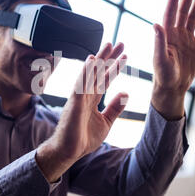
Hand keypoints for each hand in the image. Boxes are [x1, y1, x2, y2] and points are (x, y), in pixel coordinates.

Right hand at [36, 43, 127, 181]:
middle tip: (120, 43)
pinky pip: (81, 83)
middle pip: (99, 71)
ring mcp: (79, 97)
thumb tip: (126, 93)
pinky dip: (86, 72)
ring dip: (100, 59)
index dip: (115, 67)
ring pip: (91, 74)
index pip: (106, 79)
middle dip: (109, 57)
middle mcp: (86, 94)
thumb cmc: (83, 138)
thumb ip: (115, 108)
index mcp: (93, 99)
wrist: (68, 152)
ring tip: (109, 45)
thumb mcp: (106, 122)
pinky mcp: (74, 102)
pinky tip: (92, 60)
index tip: (124, 55)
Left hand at [151, 0, 194, 119]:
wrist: (173, 88)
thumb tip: (155, 24)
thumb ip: (158, 42)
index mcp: (166, 36)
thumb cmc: (163, 75)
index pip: (169, 15)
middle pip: (182, 12)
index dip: (172, 2)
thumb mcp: (160, 59)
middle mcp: (176, 35)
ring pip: (192, 18)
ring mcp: (186, 40)